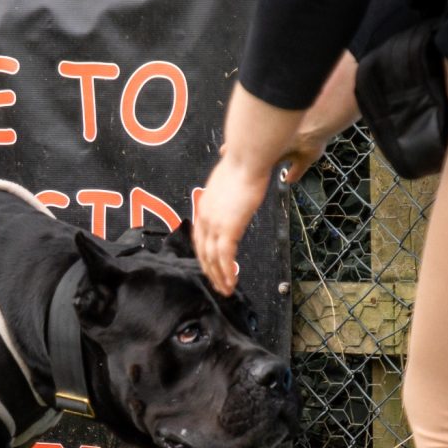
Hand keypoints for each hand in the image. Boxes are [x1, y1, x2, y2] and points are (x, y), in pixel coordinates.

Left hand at [193, 151, 270, 296]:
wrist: (247, 157)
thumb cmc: (245, 162)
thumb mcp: (233, 176)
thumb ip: (232, 187)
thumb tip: (241, 181)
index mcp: (205, 205)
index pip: (200, 236)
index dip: (204, 253)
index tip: (210, 264)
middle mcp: (205, 216)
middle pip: (203, 251)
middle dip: (209, 271)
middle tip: (217, 284)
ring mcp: (214, 223)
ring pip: (212, 259)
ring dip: (218, 277)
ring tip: (225, 290)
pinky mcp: (228, 228)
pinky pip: (224, 258)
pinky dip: (226, 272)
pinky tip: (231, 283)